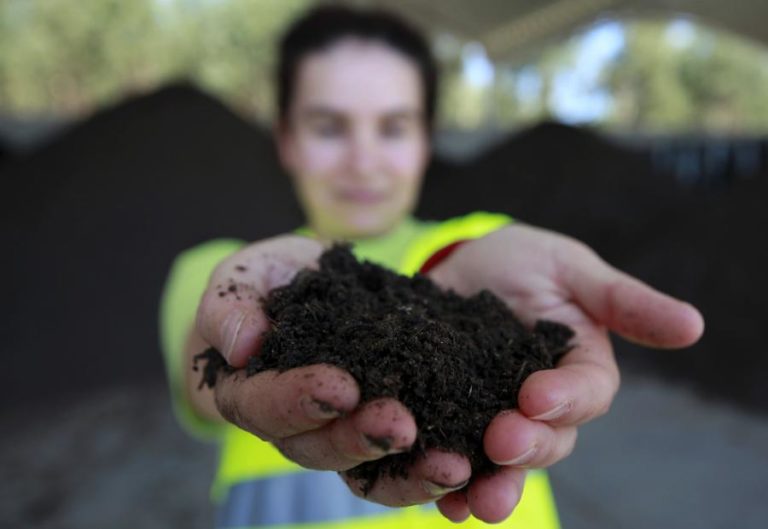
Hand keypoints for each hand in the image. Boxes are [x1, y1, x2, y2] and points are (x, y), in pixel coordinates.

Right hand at [195, 235, 469, 504]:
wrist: (321, 285)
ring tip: (451, 465)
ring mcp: (344, 433)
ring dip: (409, 474)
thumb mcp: (245, 277)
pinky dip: (437, 469)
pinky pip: (409, 463)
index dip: (298, 403)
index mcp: (254, 393)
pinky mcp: (387, 430)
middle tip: (400, 425)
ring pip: (369, 472)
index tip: (340, 387)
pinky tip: (471, 463)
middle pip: (320, 450)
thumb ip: (230, 306)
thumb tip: (242, 346)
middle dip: (360, 440)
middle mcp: (298, 427)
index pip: (265, 408)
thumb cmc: (274, 279)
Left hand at [425, 224, 704, 522]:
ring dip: (490, 486)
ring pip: (504, 467)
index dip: (566, 400)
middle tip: (501, 443)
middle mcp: (543, 408)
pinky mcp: (451, 419)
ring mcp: (496, 417)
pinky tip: (436, 496)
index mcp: (579, 371)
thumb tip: (694, 325)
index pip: (587, 395)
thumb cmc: (528, 264)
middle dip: (527, 448)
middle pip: (548, 442)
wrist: (465, 267)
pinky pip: (454, 459)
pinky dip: (444, 484)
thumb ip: (622, 300)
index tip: (535, 396)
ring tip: (470, 501)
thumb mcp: (571, 270)